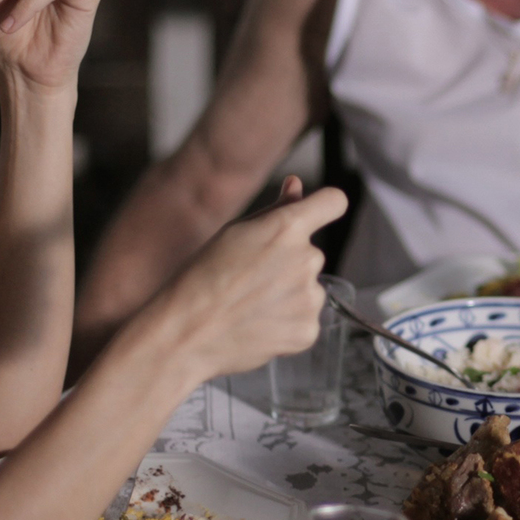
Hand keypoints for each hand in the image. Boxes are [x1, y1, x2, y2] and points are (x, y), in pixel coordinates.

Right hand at [158, 177, 349, 379]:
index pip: (334, 202)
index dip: (325, 206)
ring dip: (289, 294)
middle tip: (251, 279)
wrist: (185, 334)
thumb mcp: (234, 232)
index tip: (318, 213)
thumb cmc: (203, 279)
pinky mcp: (308, 331)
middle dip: (289, 262)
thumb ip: (275, 208)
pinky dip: (288, 323)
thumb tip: (297, 186)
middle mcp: (307, 259)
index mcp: (288, 227)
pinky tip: (258, 325)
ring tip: (251, 305)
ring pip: (309, 288)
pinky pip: (306, 319)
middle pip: (311, 253)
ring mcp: (310, 298)